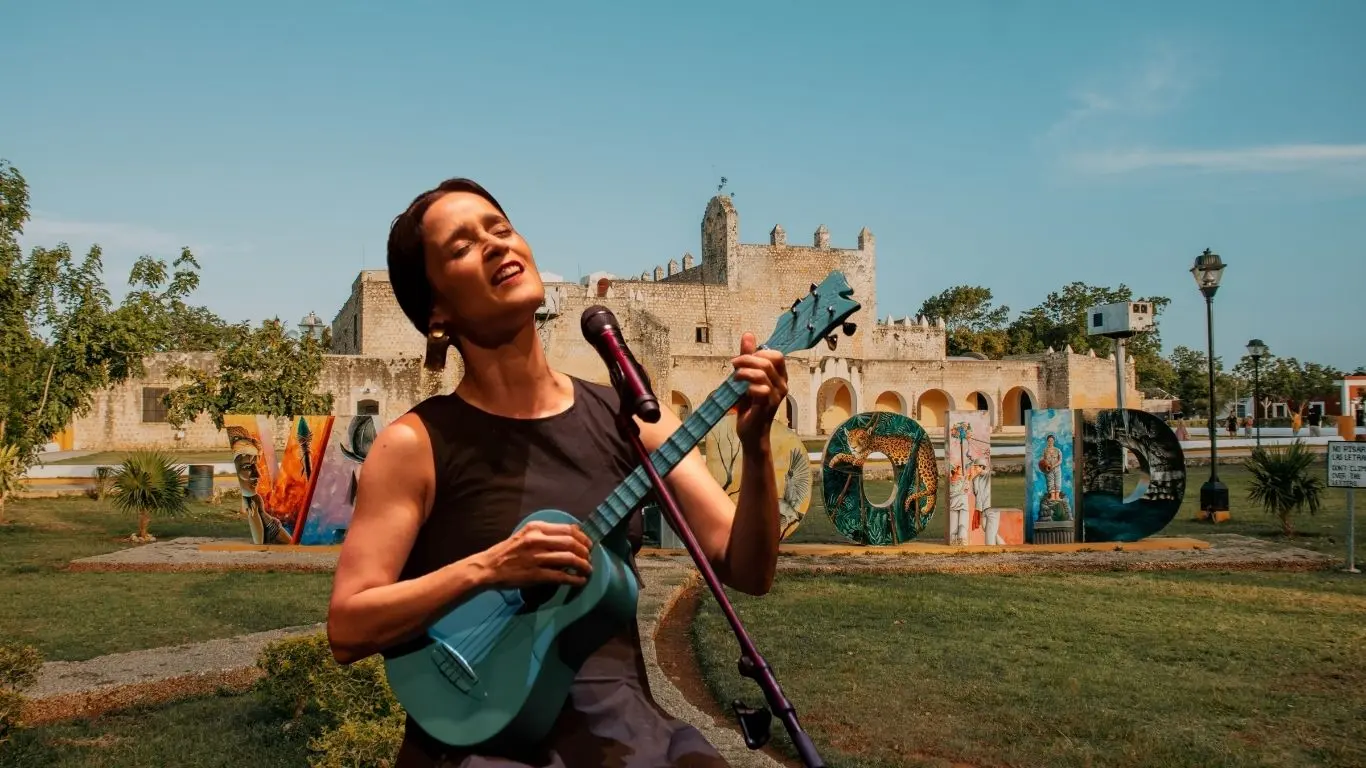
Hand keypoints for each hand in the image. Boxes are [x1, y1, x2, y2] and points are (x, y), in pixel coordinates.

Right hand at [477, 521, 592, 588]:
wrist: (488, 568)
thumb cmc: (507, 551)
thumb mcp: (525, 534)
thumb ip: (545, 534)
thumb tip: (570, 536)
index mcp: (536, 528)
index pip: (568, 529)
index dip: (583, 537)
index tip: (588, 544)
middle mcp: (537, 540)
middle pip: (572, 543)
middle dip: (585, 552)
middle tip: (589, 558)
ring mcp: (537, 558)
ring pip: (570, 559)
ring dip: (584, 566)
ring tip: (588, 570)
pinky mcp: (535, 575)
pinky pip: (561, 576)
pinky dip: (574, 579)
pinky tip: (580, 581)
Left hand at [731, 331, 787, 447]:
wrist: (750, 432)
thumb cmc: (749, 405)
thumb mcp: (747, 377)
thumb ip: (748, 357)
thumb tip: (748, 334)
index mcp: (780, 377)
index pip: (777, 355)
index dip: (759, 352)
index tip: (742, 358)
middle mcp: (782, 385)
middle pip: (768, 361)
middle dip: (747, 359)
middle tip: (733, 365)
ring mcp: (776, 396)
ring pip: (763, 373)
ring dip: (744, 372)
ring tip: (734, 377)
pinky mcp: (767, 406)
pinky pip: (761, 389)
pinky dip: (748, 386)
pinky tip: (741, 390)